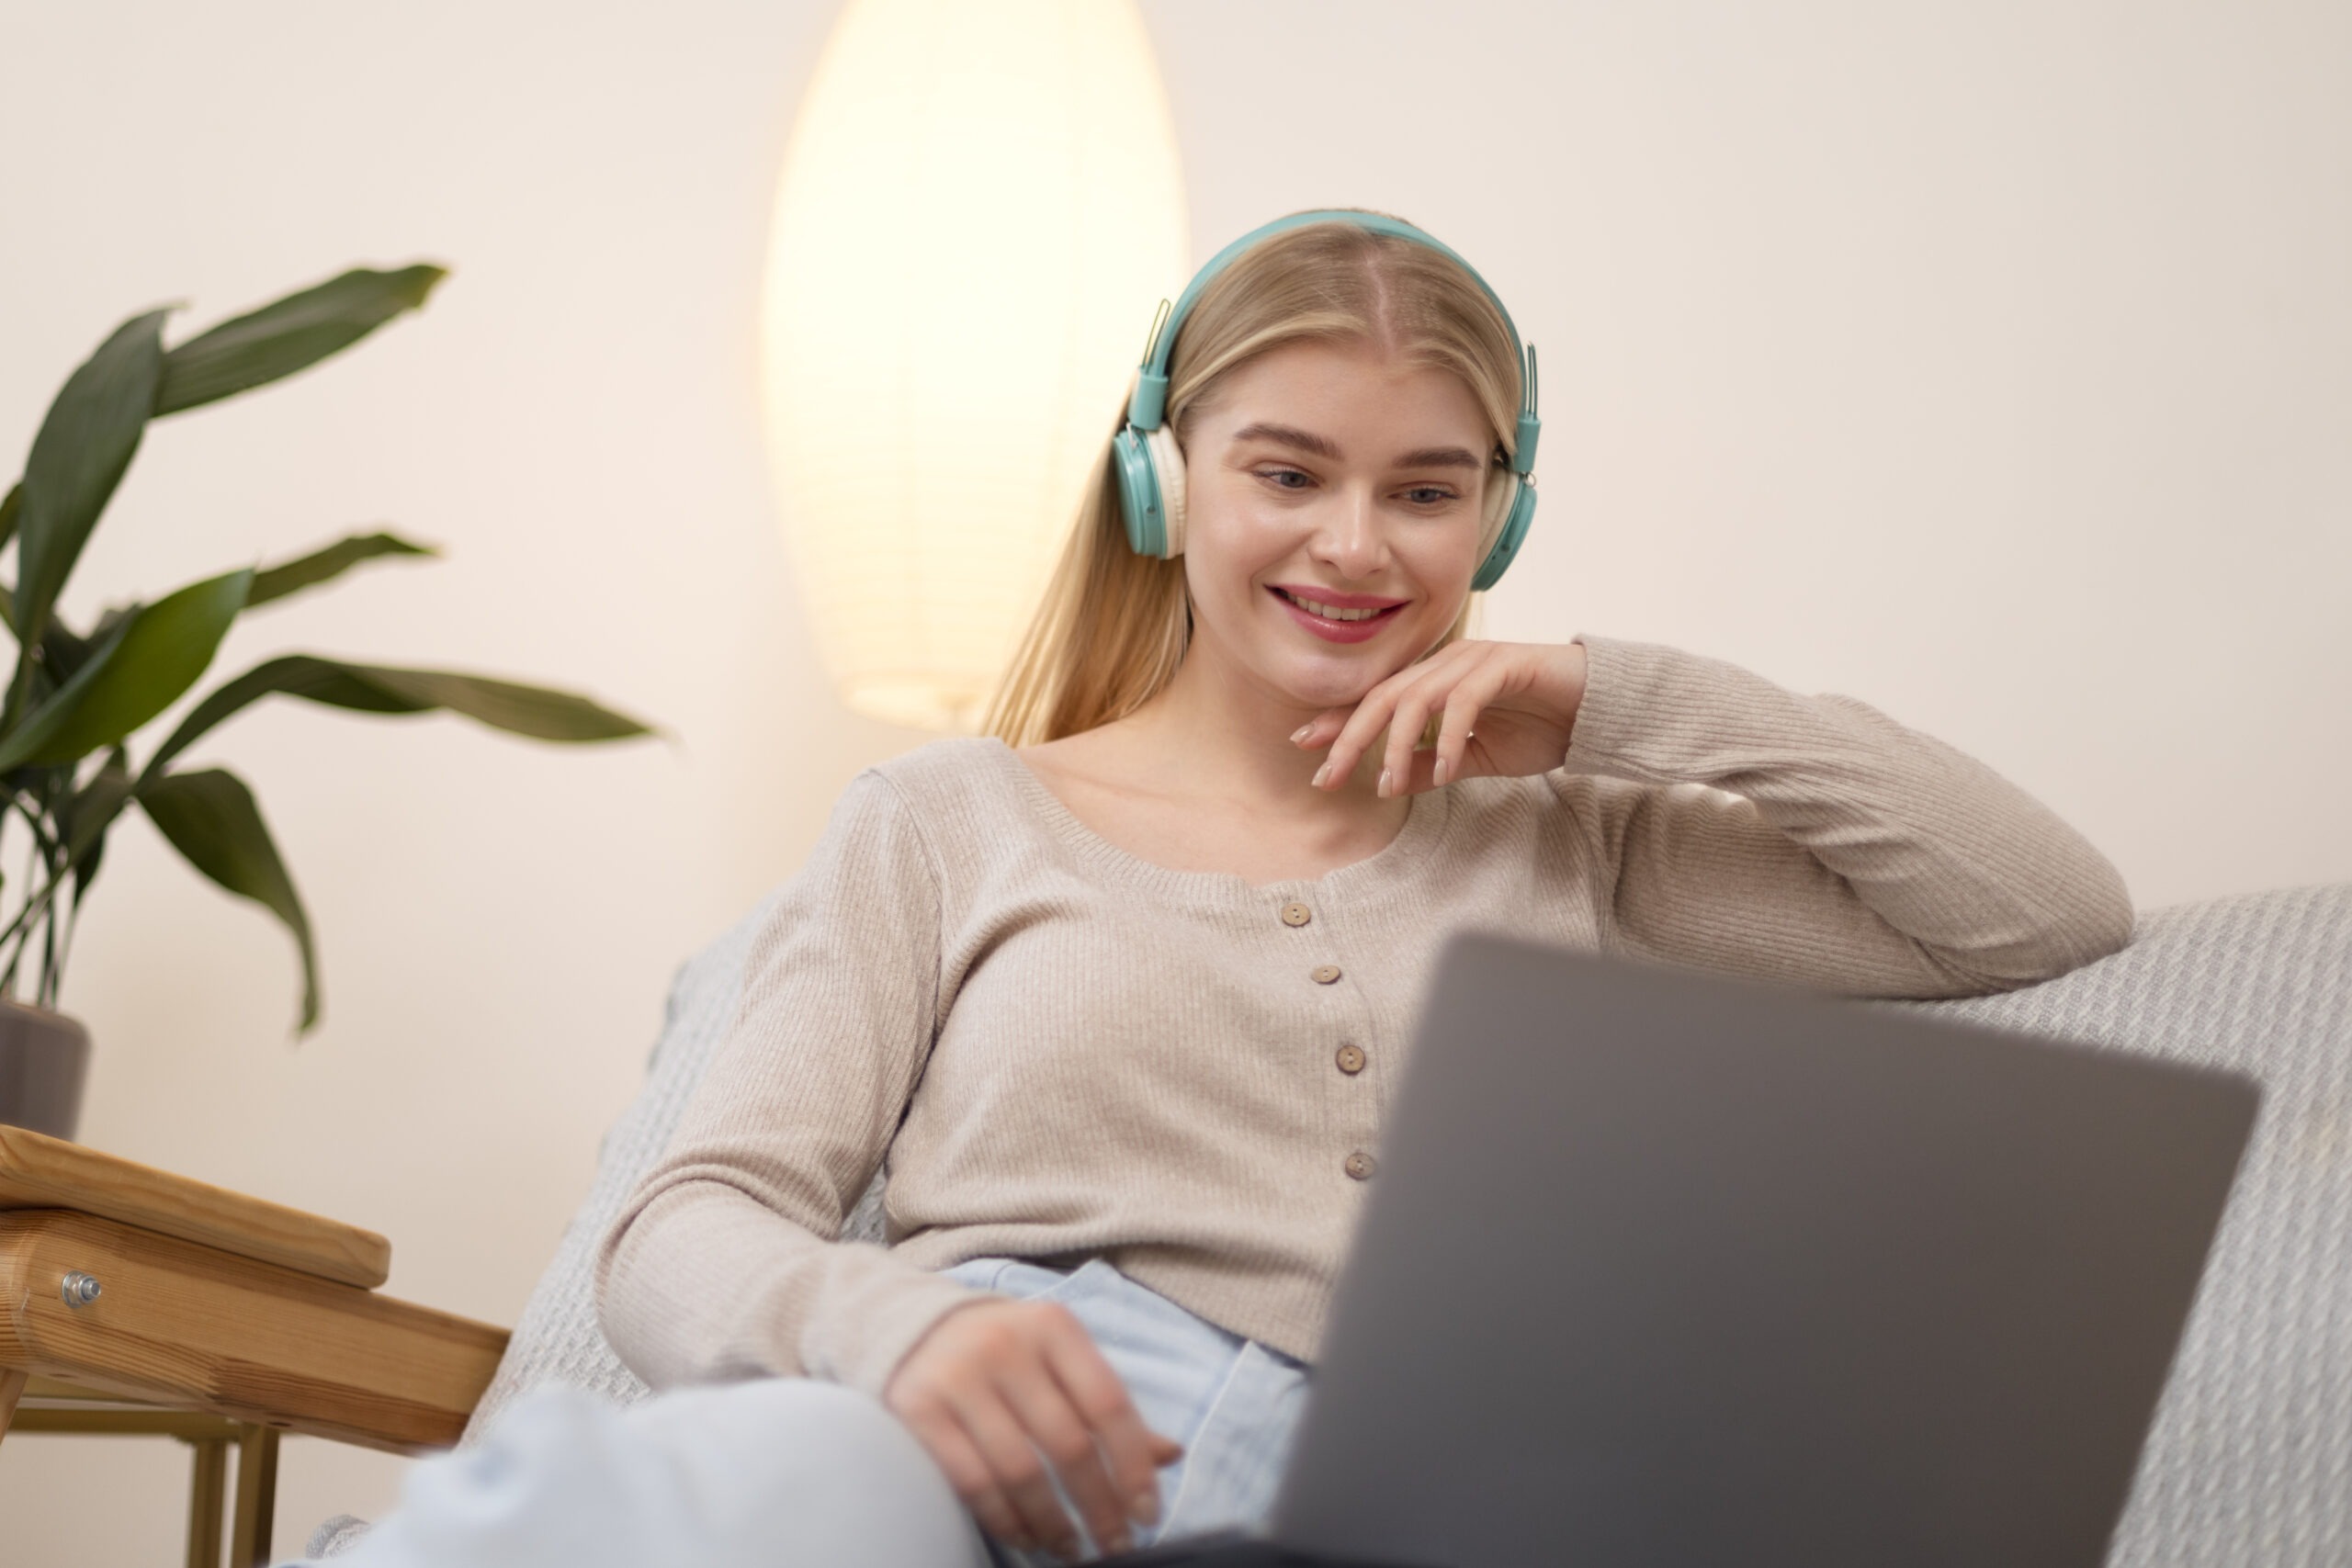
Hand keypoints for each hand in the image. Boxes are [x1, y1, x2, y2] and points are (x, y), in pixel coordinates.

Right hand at [885, 1297, 1184, 1558]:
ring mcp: (959, 1377)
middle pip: (1068, 1443)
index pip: (1108, 1404)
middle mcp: (1006, 1345)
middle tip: (1115, 1544)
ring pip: (1021, 1471)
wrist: (910, 1327)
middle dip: (1099, 1506)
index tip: (1148, 1513)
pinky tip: (1027, 1537)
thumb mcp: (1058, 1361)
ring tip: (1071, 1549)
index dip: (1133, 1465)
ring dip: (1054, 1523)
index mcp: (1053, 1328)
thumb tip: (1171, 1455)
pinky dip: (1007, 1520)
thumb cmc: (1005, 1352)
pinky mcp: (919, 1410)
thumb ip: (1105, 1406)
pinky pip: (974, 1483)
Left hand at [1295, 640, 1588, 796]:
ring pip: (1417, 697)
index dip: (1340, 721)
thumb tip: (1388, 782)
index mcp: (1437, 681)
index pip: (1377, 700)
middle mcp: (1448, 663)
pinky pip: (1465, 700)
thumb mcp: (1475, 758)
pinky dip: (1449, 736)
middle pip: (1384, 696)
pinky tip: (1444, 770)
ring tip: (1383, 783)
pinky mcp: (1506, 664)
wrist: (1598, 710)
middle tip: (1328, 774)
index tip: (1305, 748)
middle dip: (1350, 736)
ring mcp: (1475, 660)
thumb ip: (1431, 766)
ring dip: (1395, 743)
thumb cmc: (1541, 726)